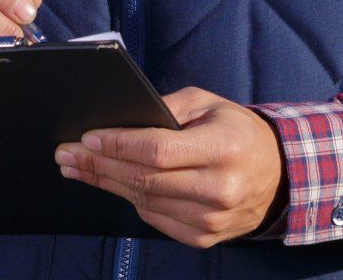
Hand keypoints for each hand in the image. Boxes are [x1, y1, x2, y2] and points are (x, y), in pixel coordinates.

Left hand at [56, 87, 285, 248]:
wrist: (276, 177)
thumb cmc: (237, 132)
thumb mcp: (208, 104)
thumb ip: (167, 108)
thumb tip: (120, 118)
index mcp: (224, 148)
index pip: (158, 150)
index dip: (118, 145)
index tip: (86, 137)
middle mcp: (219, 189)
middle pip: (144, 178)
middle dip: (99, 163)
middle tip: (66, 153)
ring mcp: (211, 220)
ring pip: (144, 200)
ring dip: (105, 183)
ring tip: (76, 167)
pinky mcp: (202, 238)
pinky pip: (153, 218)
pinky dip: (129, 199)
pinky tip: (110, 183)